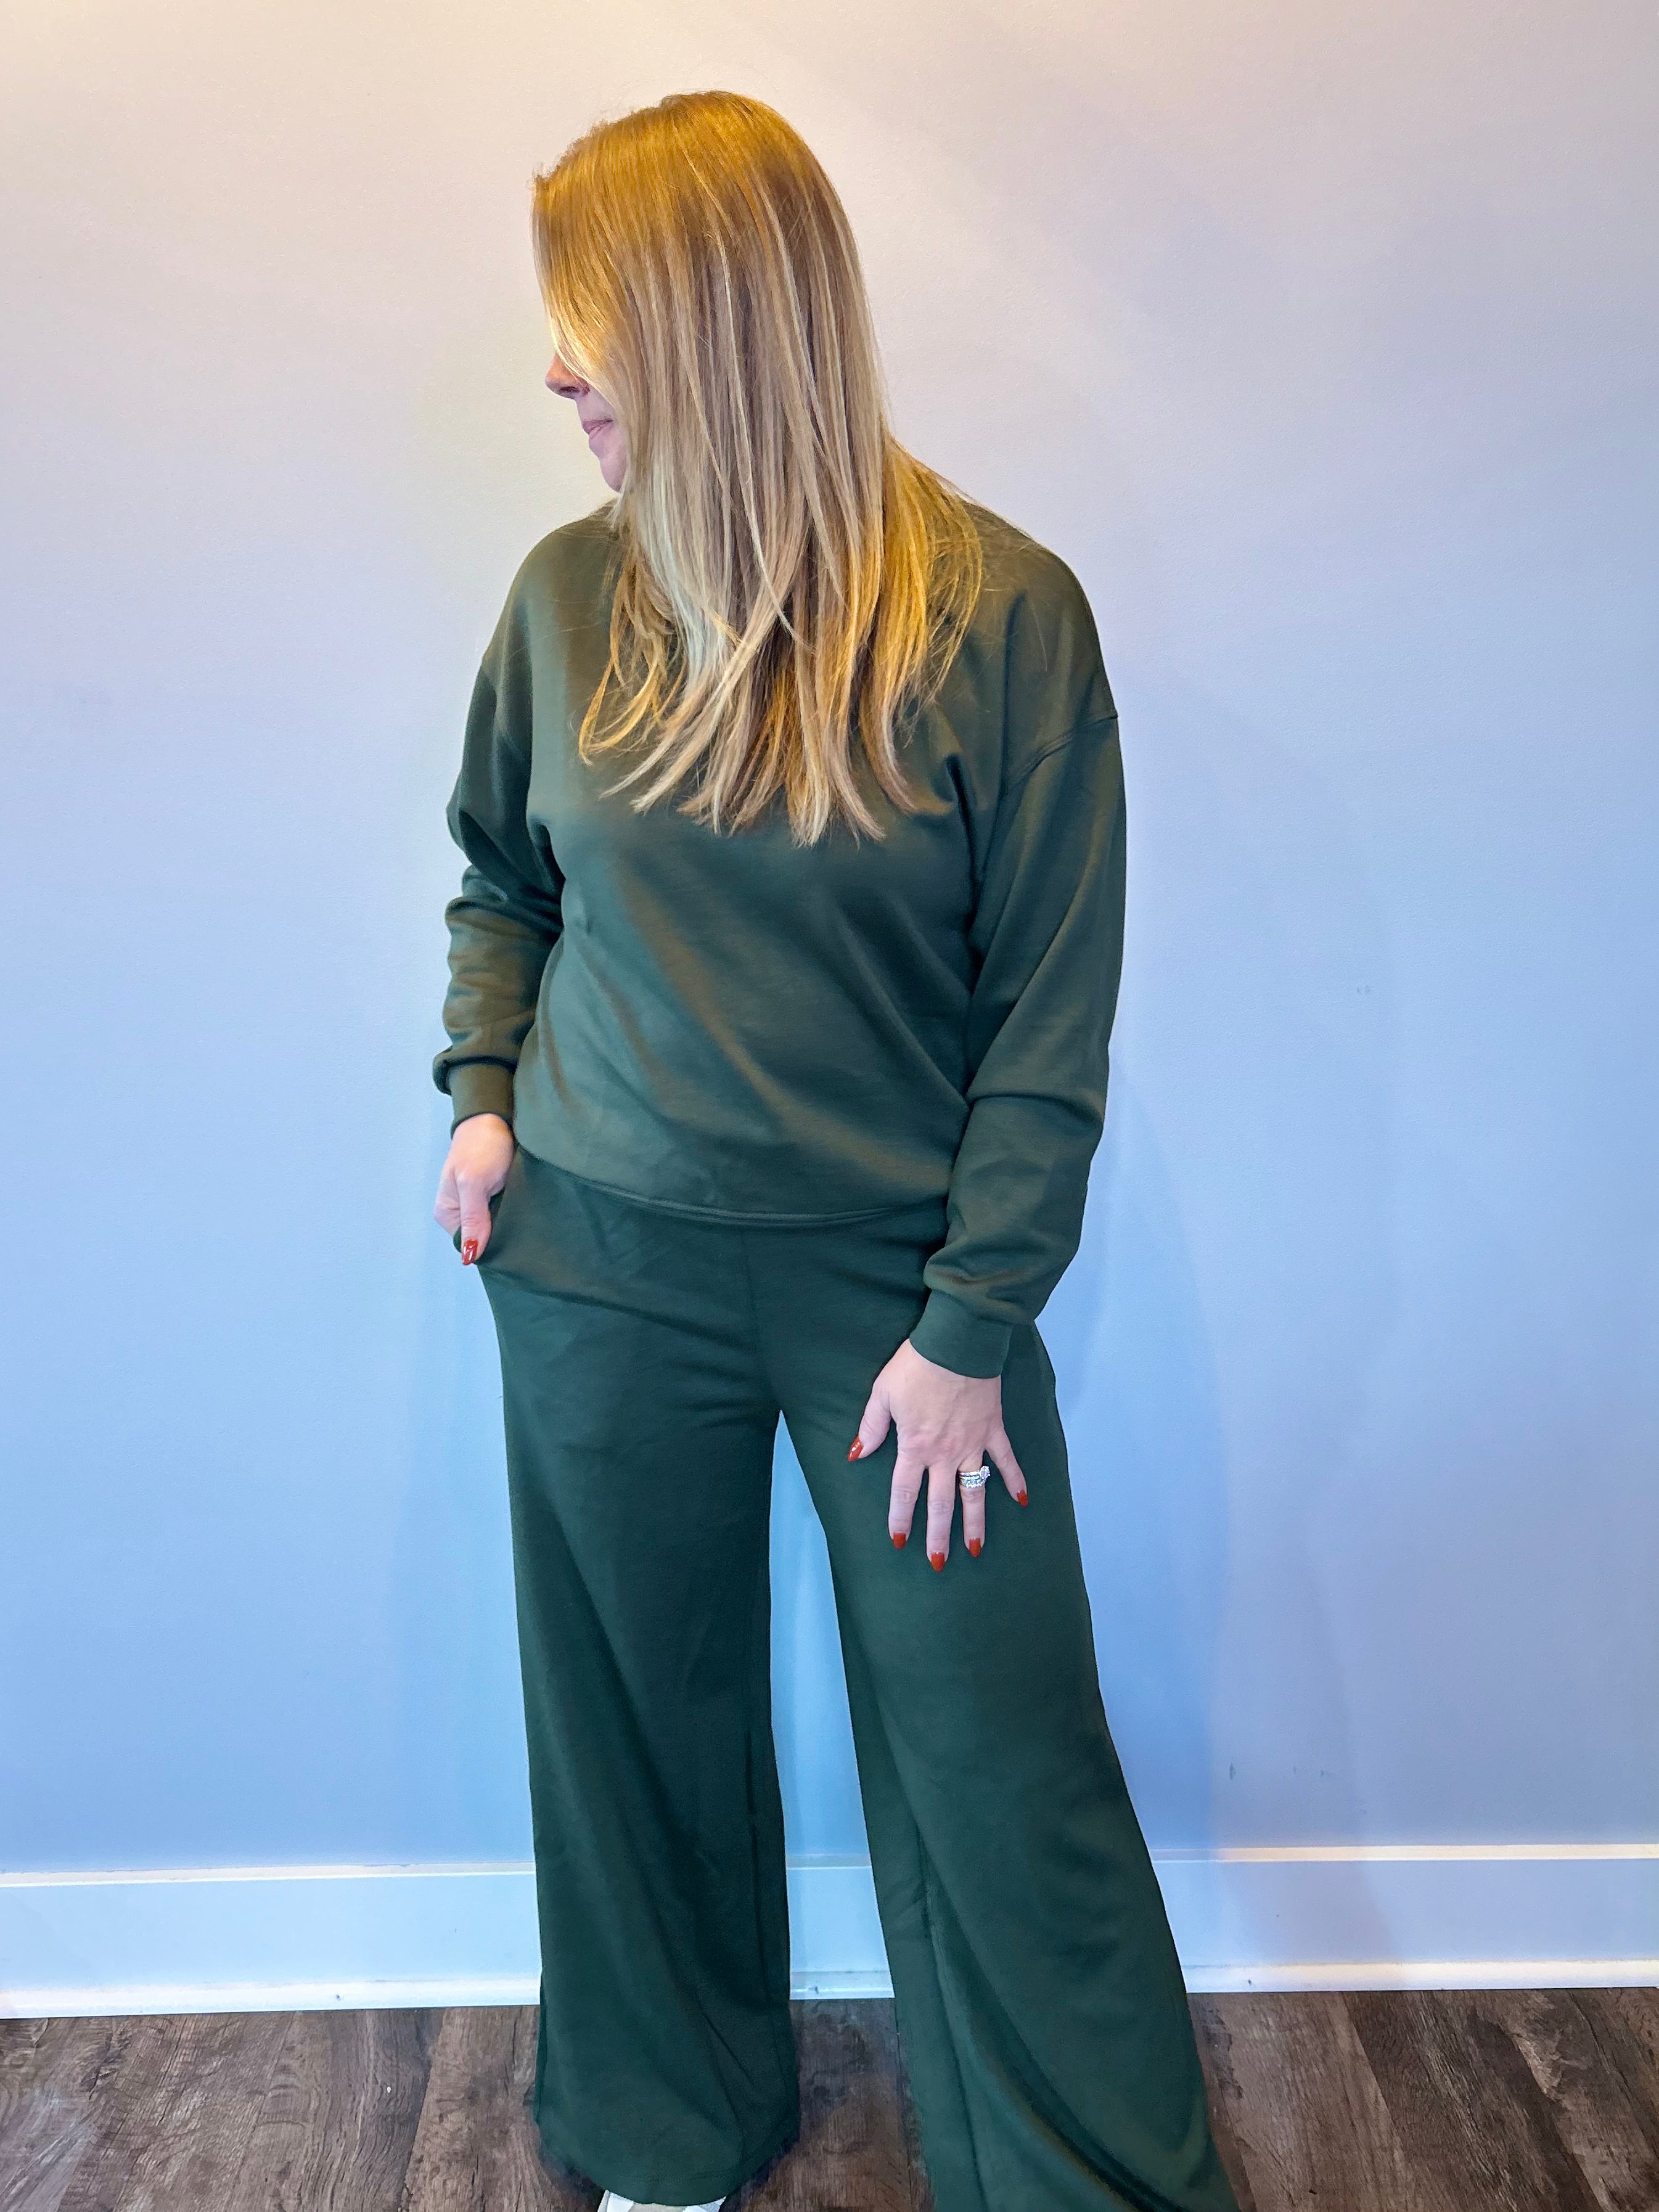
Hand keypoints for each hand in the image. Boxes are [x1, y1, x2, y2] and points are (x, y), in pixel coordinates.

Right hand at [433, 1113, 514, 1263]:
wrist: (494, 1118)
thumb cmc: (480, 1147)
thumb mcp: (474, 1183)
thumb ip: (473, 1219)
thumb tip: (469, 1255)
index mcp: (447, 1214)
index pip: (469, 1246)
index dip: (488, 1247)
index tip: (508, 1242)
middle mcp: (460, 1213)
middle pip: (482, 1239)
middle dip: (500, 1238)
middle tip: (521, 1230)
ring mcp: (477, 1205)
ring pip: (495, 1228)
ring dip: (509, 1225)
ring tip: (525, 1220)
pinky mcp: (493, 1196)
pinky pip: (503, 1215)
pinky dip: (514, 1213)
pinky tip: (524, 1211)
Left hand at [849, 1339, 1026, 1568]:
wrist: (957, 1343)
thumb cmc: (915, 1365)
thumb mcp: (882, 1393)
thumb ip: (871, 1427)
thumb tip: (856, 1454)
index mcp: (915, 1447)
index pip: (905, 1492)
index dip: (901, 1519)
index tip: (899, 1542)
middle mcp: (945, 1453)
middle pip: (940, 1503)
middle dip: (938, 1536)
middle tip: (938, 1563)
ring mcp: (972, 1444)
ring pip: (974, 1492)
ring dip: (975, 1523)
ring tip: (975, 1549)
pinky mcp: (993, 1429)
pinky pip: (1006, 1461)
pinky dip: (1015, 1480)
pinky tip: (1023, 1501)